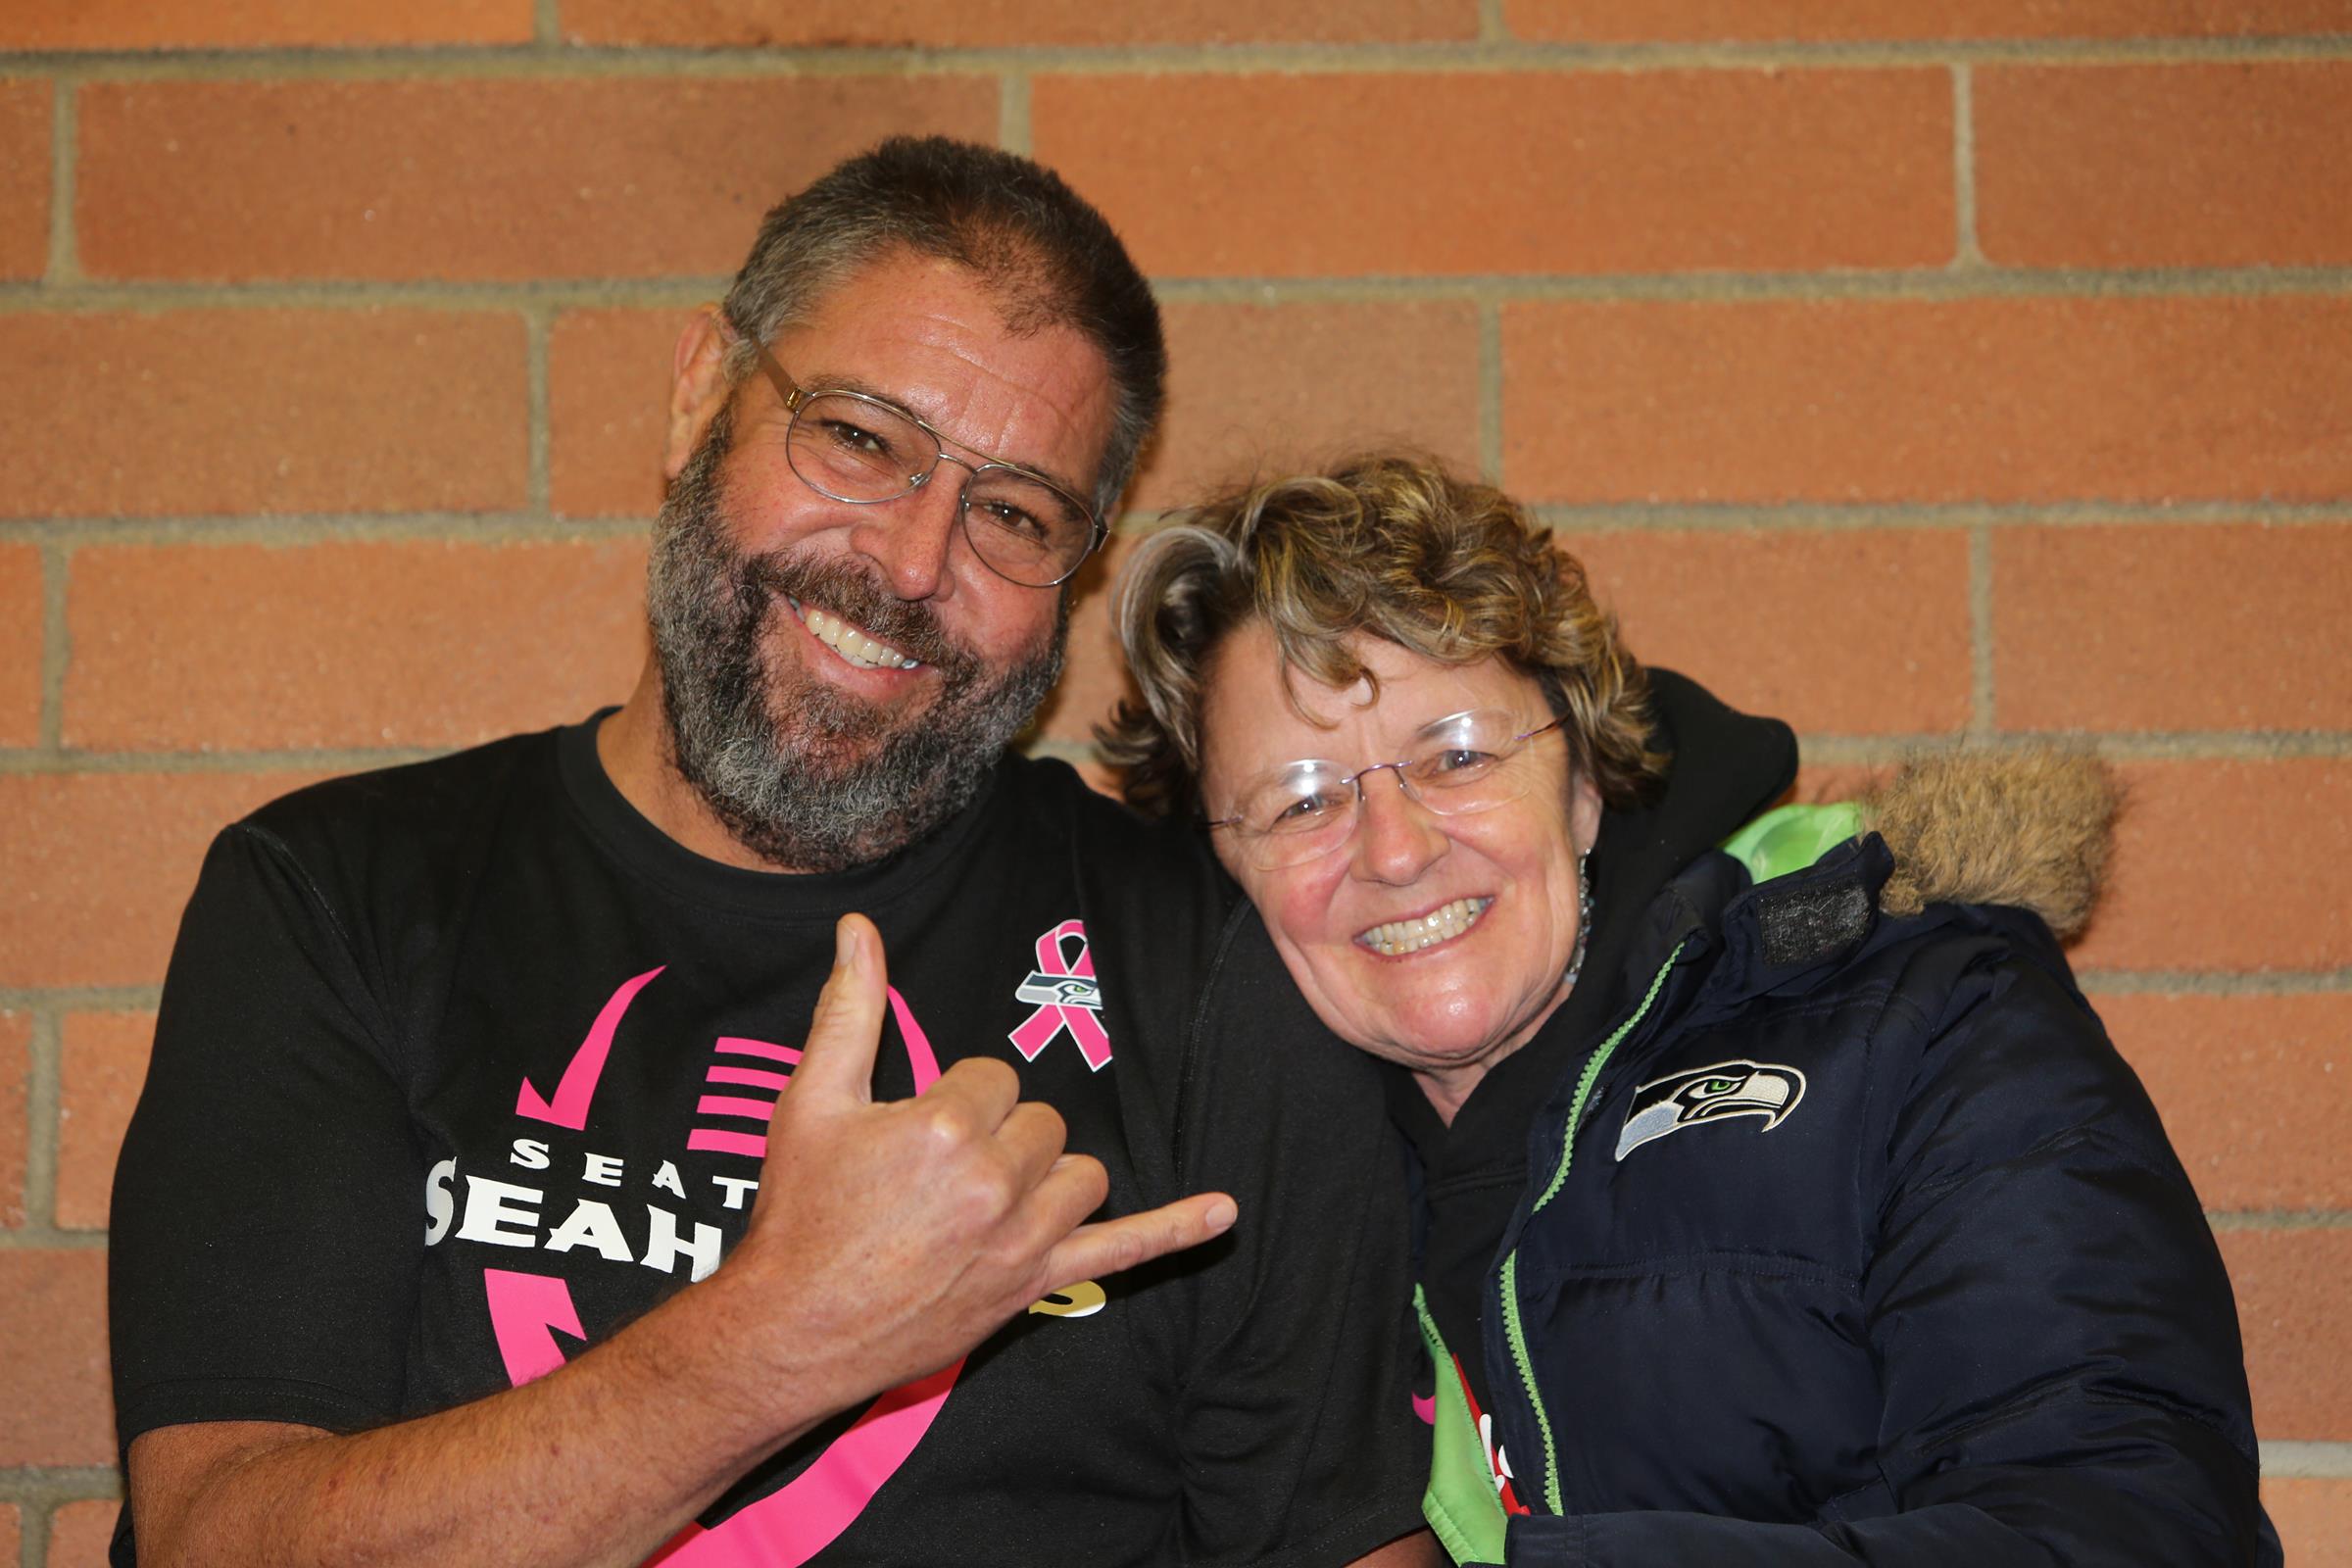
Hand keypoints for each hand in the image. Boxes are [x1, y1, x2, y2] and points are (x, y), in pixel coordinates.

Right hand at [729, 914, 1236, 1404]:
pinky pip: (1122, 1253)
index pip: (993, 1077)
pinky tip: (1225, 1212)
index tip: (916, 1133)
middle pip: (1041, 1121)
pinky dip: (1177, 1232)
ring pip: (1081, 1172)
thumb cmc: (800, 1213)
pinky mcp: (1034, 1286)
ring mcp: (1020, 1240)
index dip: (955, 1098)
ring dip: (1047, 1174)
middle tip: (938, 1171)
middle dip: (999, 1134)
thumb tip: (859, 928)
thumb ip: (848, 1009)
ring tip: (991, 1193)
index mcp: (943, 1128)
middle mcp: (993, 1184)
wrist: (792, 1328)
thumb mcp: (812, 1102)